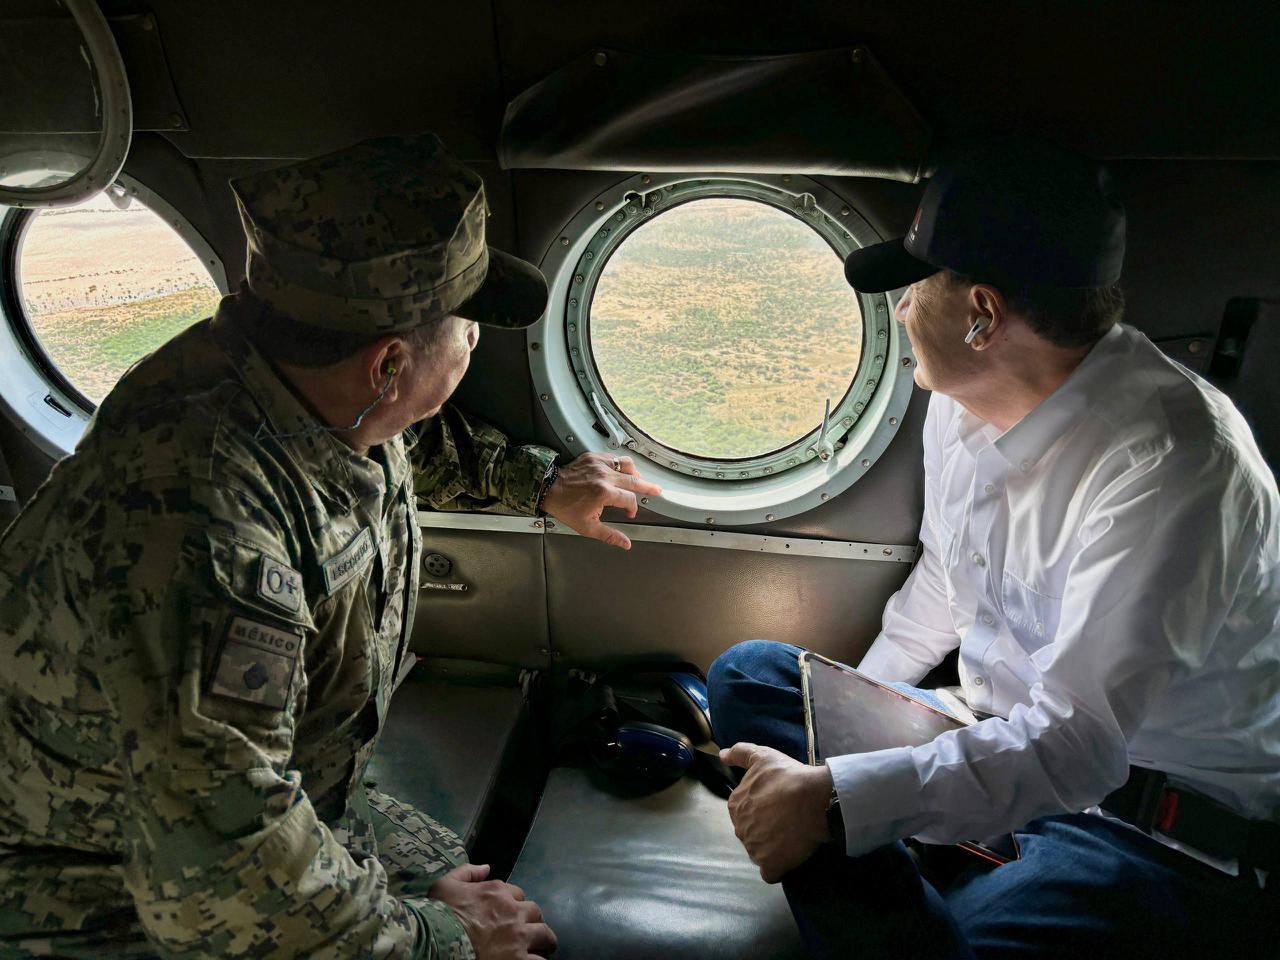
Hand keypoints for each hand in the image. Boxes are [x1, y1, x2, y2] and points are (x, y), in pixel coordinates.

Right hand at [428, 863, 556, 959]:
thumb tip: (486, 867)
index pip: (517, 894)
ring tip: (538, 948)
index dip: (513, 904)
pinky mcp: (520, 959)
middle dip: (531, 921)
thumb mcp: (445, 885)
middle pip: (535, 912)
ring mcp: (519, 937)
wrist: (437, 941)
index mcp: (497, 891)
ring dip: (542, 941)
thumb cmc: (439, 914)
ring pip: (546, 935)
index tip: (506, 915)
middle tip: (524, 931)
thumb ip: (466, 873)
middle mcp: (514, 911)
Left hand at [541, 453, 661, 549]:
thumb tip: (626, 544)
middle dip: (648, 486)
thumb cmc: (565, 507)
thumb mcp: (587, 527)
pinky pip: (613, 457)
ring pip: (626, 464)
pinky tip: (620, 471)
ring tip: (639, 480)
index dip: (632, 508)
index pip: (630, 499)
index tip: (629, 513)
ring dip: (635, 473)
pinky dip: (620, 464)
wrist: (548, 489)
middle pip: (635, 480)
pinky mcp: (593, 457)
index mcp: (604, 493)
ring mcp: (599, 464)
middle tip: (657, 490)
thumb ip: (610, 535)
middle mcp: (604, 476)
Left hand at [720, 742, 833, 883]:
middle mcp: (740, 829)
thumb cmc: (787, 776)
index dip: (763, 808)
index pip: (744, 811)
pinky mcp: (770, 866)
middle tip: (787, 818)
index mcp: (735, 805)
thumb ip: (740, 753)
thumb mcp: (762, 756)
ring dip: (772, 846)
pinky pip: (770, 872)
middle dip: (766, 827)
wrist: (813, 799)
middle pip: (751, 832)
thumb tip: (721, 755)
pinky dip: (778, 866)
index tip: (778, 803)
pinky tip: (789, 855)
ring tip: (792, 834)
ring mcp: (753, 850)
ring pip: (760, 851)